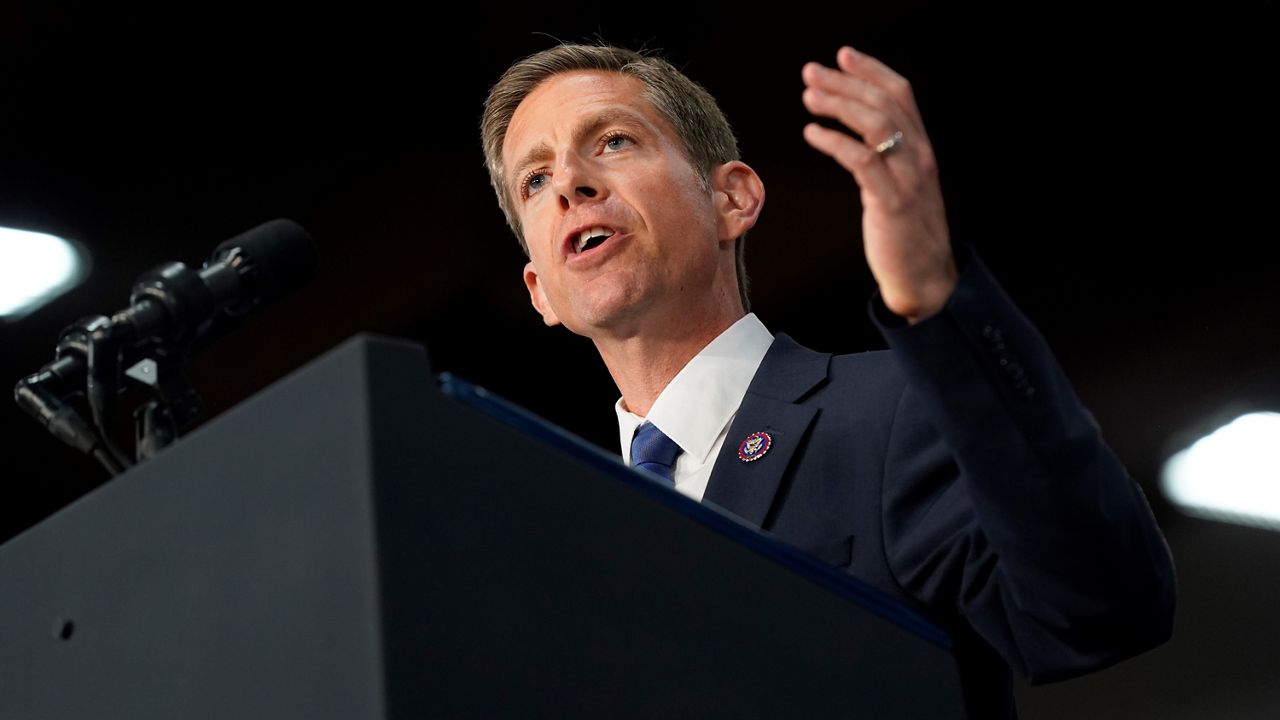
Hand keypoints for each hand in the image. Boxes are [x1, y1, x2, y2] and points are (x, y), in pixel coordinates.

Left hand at [801, 46, 956, 323]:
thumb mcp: (900, 187)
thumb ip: (886, 159)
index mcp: (922, 150)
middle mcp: (919, 157)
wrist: (925, 279)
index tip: (843, 55)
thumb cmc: (906, 235)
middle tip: (810, 73)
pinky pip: (862, 160)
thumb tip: (855, 135)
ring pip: (876, 124)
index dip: (873, 70)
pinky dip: (835, 141)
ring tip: (808, 97)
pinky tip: (812, 134)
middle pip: (884, 102)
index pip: (902, 95)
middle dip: (845, 82)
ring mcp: (908, 178)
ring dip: (838, 104)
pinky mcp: (891, 201)